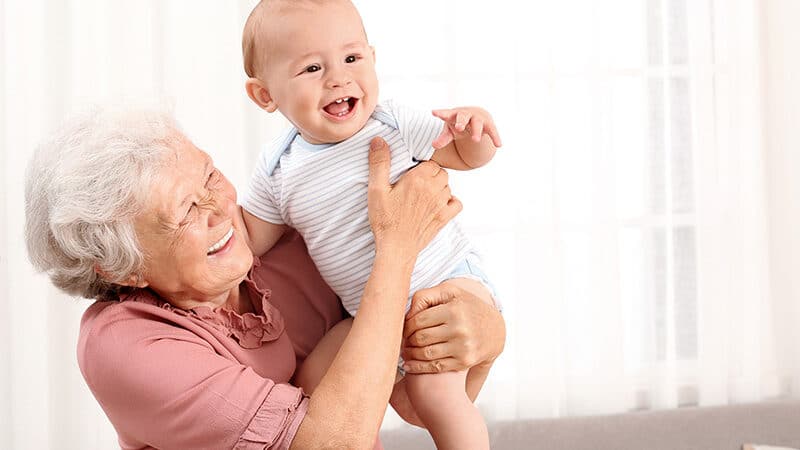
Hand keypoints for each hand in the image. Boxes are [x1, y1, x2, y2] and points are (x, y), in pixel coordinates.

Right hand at [367, 137, 461, 256]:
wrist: (396, 248)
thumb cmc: (385, 220)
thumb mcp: (376, 190)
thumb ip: (379, 163)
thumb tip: (379, 140)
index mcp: (418, 179)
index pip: (429, 163)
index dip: (420, 167)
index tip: (409, 174)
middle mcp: (433, 190)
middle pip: (440, 173)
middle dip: (430, 174)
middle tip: (415, 183)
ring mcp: (441, 204)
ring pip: (448, 186)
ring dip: (439, 186)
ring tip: (423, 193)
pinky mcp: (444, 218)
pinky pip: (457, 203)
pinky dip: (451, 201)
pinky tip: (438, 203)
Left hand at [401, 278, 504, 372]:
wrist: (494, 330)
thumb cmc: (467, 307)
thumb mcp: (450, 293)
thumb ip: (425, 296)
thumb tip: (407, 314)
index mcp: (454, 310)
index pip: (418, 320)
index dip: (406, 325)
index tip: (403, 327)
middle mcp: (459, 329)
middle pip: (420, 337)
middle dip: (407, 340)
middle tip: (402, 340)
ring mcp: (462, 347)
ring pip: (425, 353)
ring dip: (410, 354)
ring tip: (405, 350)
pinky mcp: (464, 362)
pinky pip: (434, 367)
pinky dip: (417, 367)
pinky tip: (408, 365)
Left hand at [431, 107, 501, 149]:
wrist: (477, 115)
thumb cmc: (459, 123)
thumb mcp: (450, 131)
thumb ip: (443, 138)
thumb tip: (434, 145)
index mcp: (454, 115)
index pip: (446, 113)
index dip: (441, 113)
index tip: (434, 112)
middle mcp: (466, 114)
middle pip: (463, 116)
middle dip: (461, 121)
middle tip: (459, 128)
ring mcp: (478, 118)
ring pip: (477, 123)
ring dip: (476, 131)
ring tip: (475, 140)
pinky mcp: (488, 124)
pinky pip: (492, 130)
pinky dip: (495, 137)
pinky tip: (499, 145)